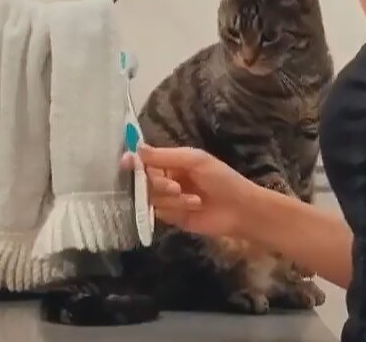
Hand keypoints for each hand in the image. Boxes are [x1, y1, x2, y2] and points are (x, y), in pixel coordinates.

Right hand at [121, 144, 256, 237]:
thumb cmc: (222, 179)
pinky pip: (159, 212)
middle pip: (144, 181)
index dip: (135, 162)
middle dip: (159, 184)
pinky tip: (194, 208)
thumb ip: (165, 156)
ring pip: (151, 198)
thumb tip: (137, 148)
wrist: (239, 209)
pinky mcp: (171, 217)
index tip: (126, 163)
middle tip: (177, 188)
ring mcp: (169, 199)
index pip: (146, 160)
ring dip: (173, 199)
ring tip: (195, 200)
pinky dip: (176, 209)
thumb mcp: (195, 161)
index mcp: (174, 162)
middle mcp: (168, 179)